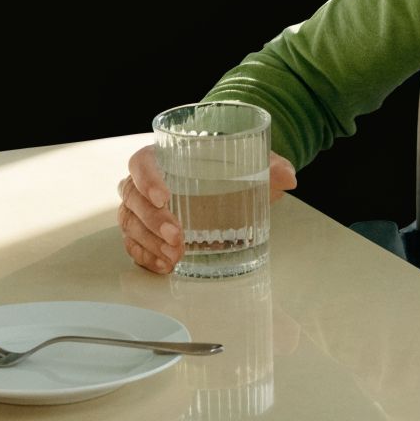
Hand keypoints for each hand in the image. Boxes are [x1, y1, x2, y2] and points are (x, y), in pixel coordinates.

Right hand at [117, 145, 297, 273]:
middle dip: (153, 220)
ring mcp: (143, 206)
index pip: (142, 162)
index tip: (164, 196)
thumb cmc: (232, 165)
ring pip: (131, 223)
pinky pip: (135, 243)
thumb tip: (288, 176)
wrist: (230, 179)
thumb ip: (271, 166)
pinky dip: (146, 256)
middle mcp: (147, 180)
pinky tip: (164, 265)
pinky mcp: (146, 229)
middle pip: (133, 197)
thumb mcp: (254, 160)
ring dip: (149, 242)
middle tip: (178, 237)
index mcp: (165, 155)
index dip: (147, 179)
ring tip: (175, 257)